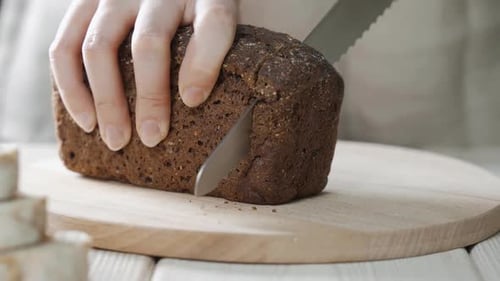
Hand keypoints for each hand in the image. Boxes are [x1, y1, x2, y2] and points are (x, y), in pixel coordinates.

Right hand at [49, 0, 237, 149]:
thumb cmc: (194, 16)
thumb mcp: (214, 24)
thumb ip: (216, 51)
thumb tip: (196, 102)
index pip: (213, 22)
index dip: (204, 63)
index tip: (193, 100)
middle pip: (149, 42)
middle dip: (150, 96)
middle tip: (152, 137)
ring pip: (100, 48)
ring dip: (107, 100)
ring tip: (116, 139)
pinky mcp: (84, 4)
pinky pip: (65, 46)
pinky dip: (71, 88)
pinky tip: (86, 120)